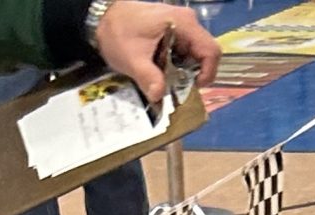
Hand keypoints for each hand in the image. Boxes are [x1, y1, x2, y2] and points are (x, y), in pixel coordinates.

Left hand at [93, 0, 221, 100]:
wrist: (103, 17)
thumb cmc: (118, 31)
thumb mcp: (132, 58)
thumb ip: (148, 77)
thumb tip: (159, 96)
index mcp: (183, 23)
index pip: (211, 51)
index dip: (207, 74)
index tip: (192, 88)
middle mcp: (187, 23)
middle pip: (204, 56)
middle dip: (192, 76)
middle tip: (174, 88)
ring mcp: (181, 27)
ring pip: (194, 57)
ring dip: (183, 73)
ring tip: (165, 80)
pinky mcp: (174, 34)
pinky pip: (184, 54)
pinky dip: (176, 67)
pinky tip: (161, 72)